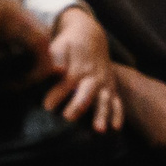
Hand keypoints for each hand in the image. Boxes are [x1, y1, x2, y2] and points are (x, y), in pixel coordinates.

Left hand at [41, 5, 121, 131]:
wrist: (91, 36)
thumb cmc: (69, 45)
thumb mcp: (60, 46)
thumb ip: (57, 58)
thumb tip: (57, 70)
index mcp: (78, 68)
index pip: (67, 82)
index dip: (57, 94)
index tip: (47, 106)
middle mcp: (93, 77)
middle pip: (87, 92)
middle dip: (79, 105)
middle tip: (68, 117)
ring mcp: (104, 83)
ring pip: (104, 100)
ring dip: (103, 114)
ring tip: (99, 130)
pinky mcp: (111, 88)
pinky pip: (117, 102)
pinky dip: (118, 114)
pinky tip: (116, 128)